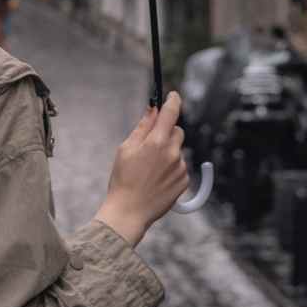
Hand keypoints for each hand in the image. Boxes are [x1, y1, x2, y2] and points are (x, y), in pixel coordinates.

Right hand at [94, 91, 188, 246]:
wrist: (129, 211)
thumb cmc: (123, 179)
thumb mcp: (126, 149)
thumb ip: (142, 127)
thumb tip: (152, 110)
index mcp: (156, 142)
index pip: (170, 113)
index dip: (173, 100)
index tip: (172, 95)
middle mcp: (172, 153)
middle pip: (177, 131)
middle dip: (166, 132)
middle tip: (150, 144)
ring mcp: (180, 168)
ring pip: (177, 150)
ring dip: (167, 152)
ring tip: (149, 169)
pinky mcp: (184, 181)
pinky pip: (180, 166)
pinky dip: (171, 168)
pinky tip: (156, 179)